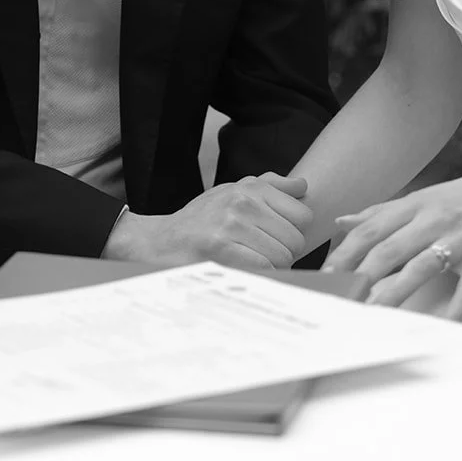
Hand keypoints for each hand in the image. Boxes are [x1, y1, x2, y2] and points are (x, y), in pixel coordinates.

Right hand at [103, 173, 312, 270]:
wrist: (158, 241)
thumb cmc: (201, 219)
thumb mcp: (231, 191)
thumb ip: (269, 186)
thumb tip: (303, 185)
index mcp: (250, 187)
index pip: (303, 215)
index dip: (294, 232)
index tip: (277, 238)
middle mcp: (243, 201)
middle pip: (295, 239)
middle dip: (285, 253)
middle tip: (262, 254)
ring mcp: (232, 224)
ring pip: (282, 256)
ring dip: (272, 267)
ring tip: (251, 262)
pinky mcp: (221, 248)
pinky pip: (263, 268)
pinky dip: (259, 275)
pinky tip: (243, 270)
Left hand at [323, 171, 461, 318]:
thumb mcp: (423, 197)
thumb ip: (382, 212)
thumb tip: (343, 222)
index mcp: (415, 206)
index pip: (372, 229)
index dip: (346, 252)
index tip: (327, 274)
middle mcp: (434, 221)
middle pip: (389, 249)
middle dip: (360, 275)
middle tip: (339, 298)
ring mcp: (460, 242)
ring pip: (420, 269)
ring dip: (394, 293)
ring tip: (372, 313)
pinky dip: (453, 310)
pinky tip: (437, 326)